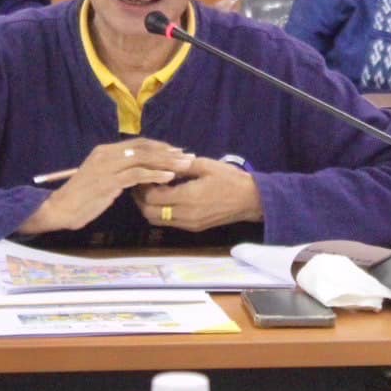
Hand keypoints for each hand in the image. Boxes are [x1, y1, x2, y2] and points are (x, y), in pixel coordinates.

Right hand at [20, 139, 194, 235]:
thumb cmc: (82, 198)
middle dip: (168, 152)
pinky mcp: (108, 181)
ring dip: (166, 162)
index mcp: (106, 151)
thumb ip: (119, 172)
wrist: (60, 209)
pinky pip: (136, 175)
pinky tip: (169, 177)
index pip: (139, 143)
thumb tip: (141, 172)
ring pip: (143, 159)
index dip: (160, 147)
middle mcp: (107, 154)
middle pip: (144, 148)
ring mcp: (107, 166)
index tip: (178, 152)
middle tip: (188, 156)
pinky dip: (155, 174)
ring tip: (184, 166)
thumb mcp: (102, 179)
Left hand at [133, 156, 263, 232]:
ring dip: (149, 207)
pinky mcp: (193, 227)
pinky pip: (169, 222)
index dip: (143, 186)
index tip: (144, 173)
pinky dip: (160, 211)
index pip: (152, 197)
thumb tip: (161, 163)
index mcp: (187, 198)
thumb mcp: (205, 165)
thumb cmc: (229, 179)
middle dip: (140, 198)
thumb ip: (180, 166)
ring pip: (157, 220)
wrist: (250, 200)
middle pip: (149, 213)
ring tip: (150, 190)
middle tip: (141, 182)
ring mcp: (189, 224)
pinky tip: (165, 197)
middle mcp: (185, 215)